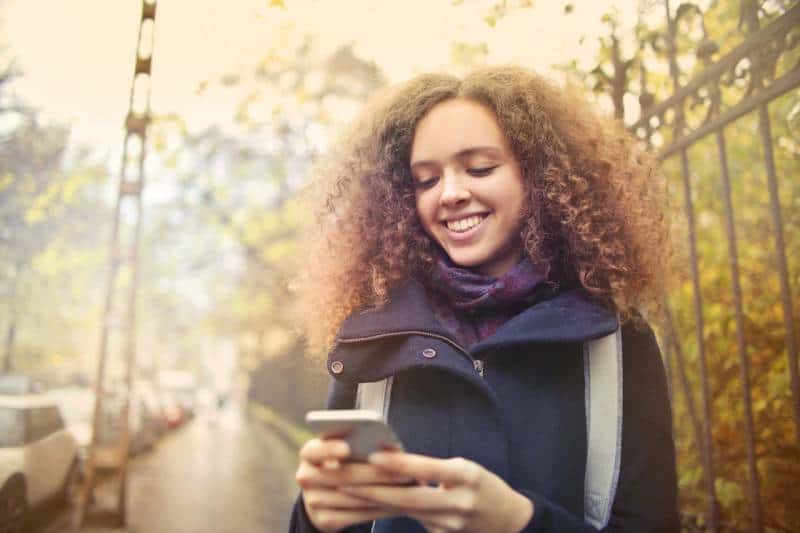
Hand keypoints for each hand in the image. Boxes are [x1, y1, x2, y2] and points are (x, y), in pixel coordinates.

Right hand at [295, 438, 414, 531]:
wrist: (326, 494)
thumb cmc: (345, 462)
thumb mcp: (345, 448)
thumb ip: (359, 442)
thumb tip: (390, 445)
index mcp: (309, 453)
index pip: (313, 450)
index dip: (329, 449)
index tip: (347, 447)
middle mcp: (306, 477)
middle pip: (341, 476)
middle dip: (375, 474)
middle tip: (404, 472)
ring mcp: (313, 502)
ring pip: (353, 497)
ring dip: (383, 493)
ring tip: (409, 487)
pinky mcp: (325, 521)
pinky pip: (357, 515)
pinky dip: (380, 509)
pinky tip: (399, 503)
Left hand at [340, 452, 533, 532]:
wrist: (508, 520)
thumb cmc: (483, 485)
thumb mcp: (465, 468)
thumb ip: (433, 468)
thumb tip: (393, 460)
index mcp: (465, 475)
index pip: (427, 469)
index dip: (400, 464)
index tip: (373, 456)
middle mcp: (457, 501)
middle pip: (409, 496)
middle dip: (374, 489)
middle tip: (343, 480)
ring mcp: (448, 522)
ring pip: (404, 510)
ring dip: (373, 501)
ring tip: (344, 492)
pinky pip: (410, 518)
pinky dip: (387, 510)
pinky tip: (365, 504)